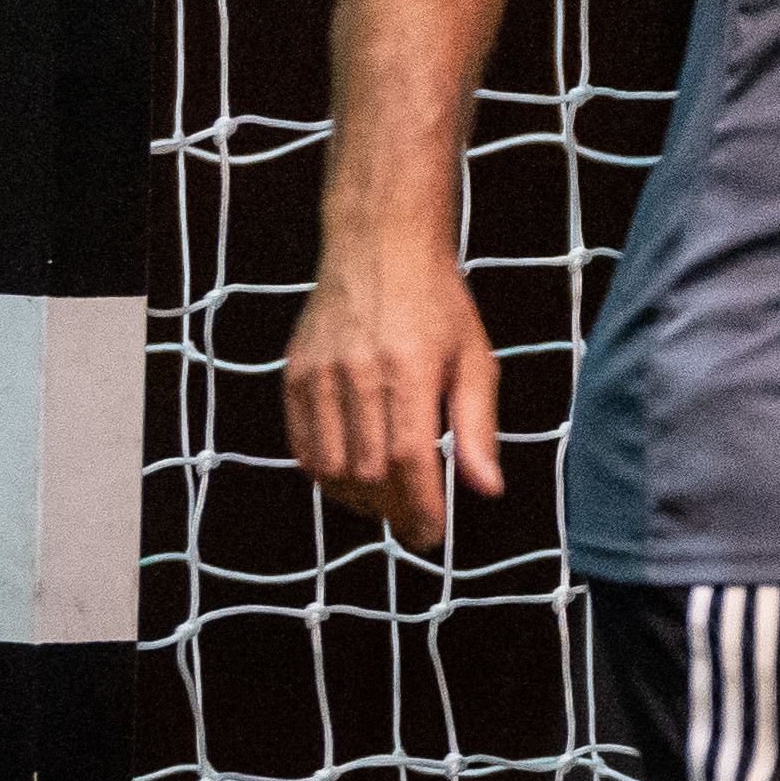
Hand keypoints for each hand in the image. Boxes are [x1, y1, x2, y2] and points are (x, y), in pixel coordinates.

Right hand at [283, 243, 502, 550]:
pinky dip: (324, 474)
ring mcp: (318, 374)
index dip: (420, 508)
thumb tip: (486, 489)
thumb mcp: (475, 358)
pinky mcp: (293, 374)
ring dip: (356, 500)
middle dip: (391, 511)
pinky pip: (301, 446)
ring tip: (385, 503)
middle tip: (412, 522)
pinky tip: (352, 475)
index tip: (432, 535)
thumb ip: (478, 426)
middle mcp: (357, 373)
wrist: (381, 244)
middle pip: (367, 471)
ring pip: (328, 468)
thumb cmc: (439, 303)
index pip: (409, 460)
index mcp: (409, 368)